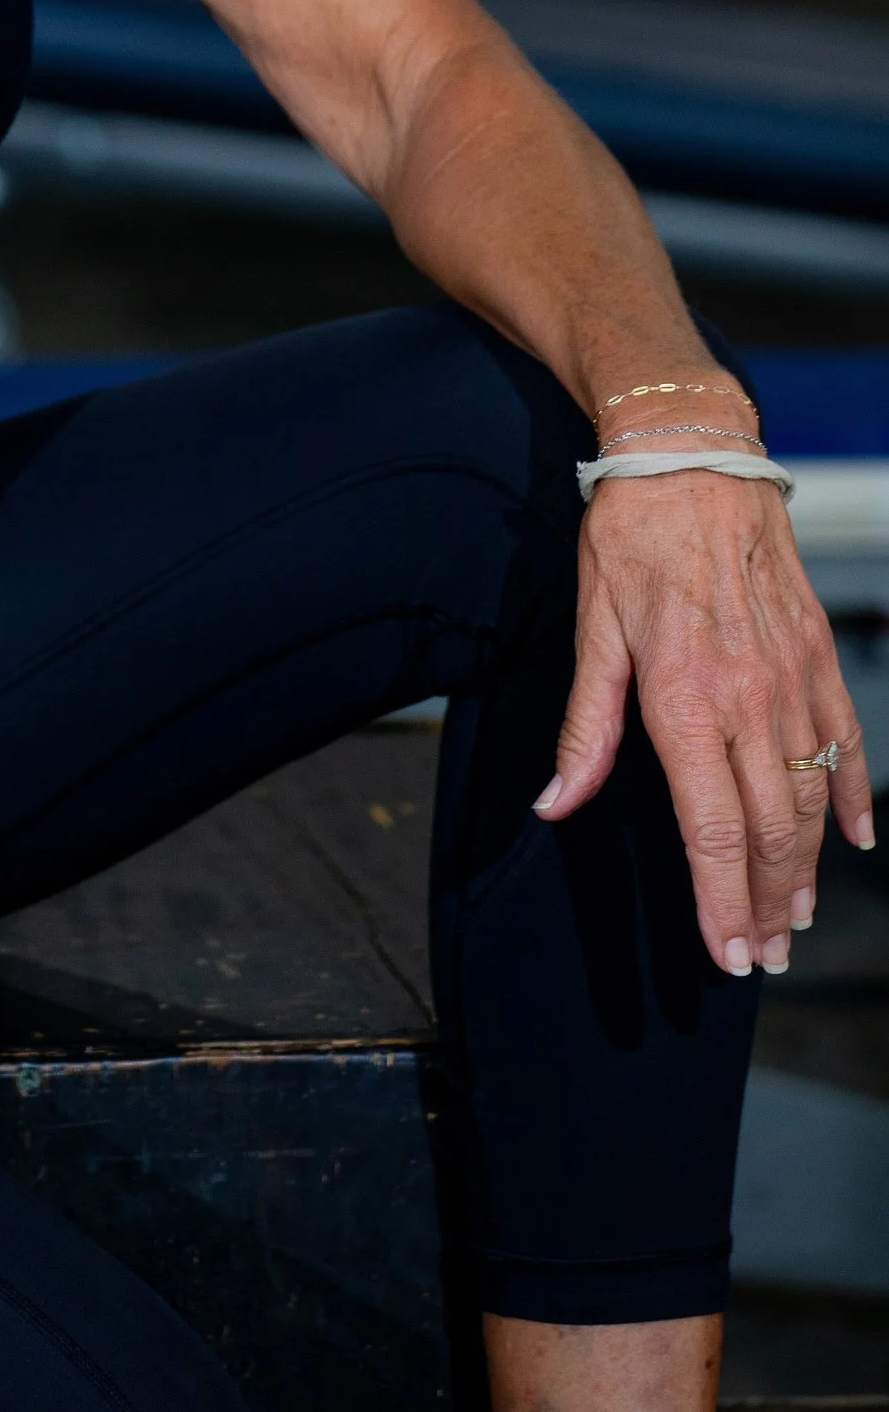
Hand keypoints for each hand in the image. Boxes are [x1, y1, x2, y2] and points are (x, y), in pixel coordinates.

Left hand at [538, 468, 874, 972]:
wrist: (694, 456)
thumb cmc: (630, 537)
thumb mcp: (592, 628)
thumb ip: (583, 728)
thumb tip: (554, 803)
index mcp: (684, 701)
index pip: (712, 829)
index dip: (721, 900)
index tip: (727, 954)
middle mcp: (748, 700)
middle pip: (771, 830)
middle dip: (767, 904)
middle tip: (762, 956)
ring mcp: (792, 678)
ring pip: (813, 797)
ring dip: (808, 868)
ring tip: (795, 916)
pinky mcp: (817, 653)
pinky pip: (846, 740)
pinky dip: (856, 796)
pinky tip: (857, 839)